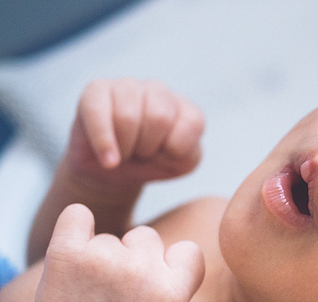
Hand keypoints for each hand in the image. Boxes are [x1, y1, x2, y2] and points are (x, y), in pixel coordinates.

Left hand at [30, 204, 204, 301]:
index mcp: (172, 290)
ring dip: (100, 256)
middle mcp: (142, 270)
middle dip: (134, 256)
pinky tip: (75, 245)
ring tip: (89, 289)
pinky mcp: (68, 253)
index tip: (156, 278)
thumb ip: (182, 296)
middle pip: (146, 237)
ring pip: (109, 237)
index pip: (188, 251)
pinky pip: (77, 215)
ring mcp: (104, 259)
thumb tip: (180, 265)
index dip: (173, 261)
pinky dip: (76, 225)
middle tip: (116, 286)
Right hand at [65, 78, 203, 191]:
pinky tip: (109, 160)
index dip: (175, 150)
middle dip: (148, 147)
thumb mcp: (178, 166)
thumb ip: (187, 154)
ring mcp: (128, 86)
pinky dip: (104, 142)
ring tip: (124, 151)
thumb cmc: (149, 164)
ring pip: (128, 116)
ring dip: (126, 147)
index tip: (164, 156)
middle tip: (140, 154)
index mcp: (185, 109)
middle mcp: (159, 91)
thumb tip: (169, 143)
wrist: (113, 171)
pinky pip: (98, 113)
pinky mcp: (96, 90)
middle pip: (159, 118)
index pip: (193, 123)